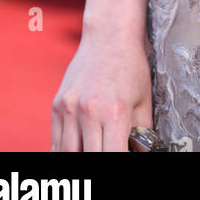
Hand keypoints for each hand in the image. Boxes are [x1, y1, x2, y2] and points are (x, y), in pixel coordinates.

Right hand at [51, 29, 153, 151]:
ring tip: (91, 151)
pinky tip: (76, 152)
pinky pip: (56, 142)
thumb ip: (142, 133)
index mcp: (115, 112)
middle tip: (107, 152)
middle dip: (99, 160)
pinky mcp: (58, 106)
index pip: (113, 156)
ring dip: (80, 158)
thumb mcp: (144, 100)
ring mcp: (70, 108)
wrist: (108, 36)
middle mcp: (89, 112)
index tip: (121, 158)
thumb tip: (139, 154)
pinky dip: (64, 153)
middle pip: (89, 158)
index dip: (118, 164)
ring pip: (68, 153)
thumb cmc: (130, 66)